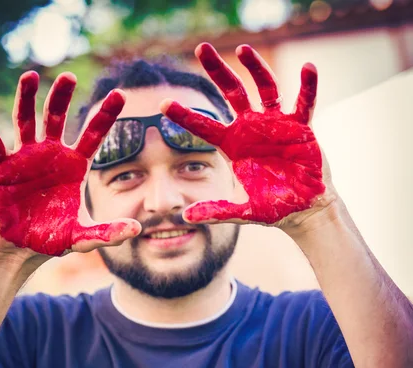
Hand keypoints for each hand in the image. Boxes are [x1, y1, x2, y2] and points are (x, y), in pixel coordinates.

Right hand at [0, 72, 140, 256]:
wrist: (21, 247)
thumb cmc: (52, 238)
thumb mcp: (82, 237)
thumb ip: (108, 233)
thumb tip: (137, 230)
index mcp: (74, 166)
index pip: (93, 135)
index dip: (106, 115)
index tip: (120, 94)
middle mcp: (51, 155)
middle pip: (57, 118)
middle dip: (62, 97)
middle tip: (68, 76)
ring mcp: (26, 157)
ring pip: (26, 121)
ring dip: (26, 98)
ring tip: (30, 76)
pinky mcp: (3, 167)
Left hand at [161, 43, 328, 227]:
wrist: (303, 209)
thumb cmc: (272, 208)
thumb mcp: (242, 211)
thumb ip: (217, 211)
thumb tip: (185, 217)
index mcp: (233, 146)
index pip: (204, 126)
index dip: (184, 116)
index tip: (162, 104)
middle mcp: (252, 128)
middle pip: (232, 92)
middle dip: (217, 70)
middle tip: (201, 47)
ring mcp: (276, 124)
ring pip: (265, 87)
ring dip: (255, 67)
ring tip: (243, 48)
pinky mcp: (301, 126)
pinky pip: (305, 102)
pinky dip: (308, 86)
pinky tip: (307, 67)